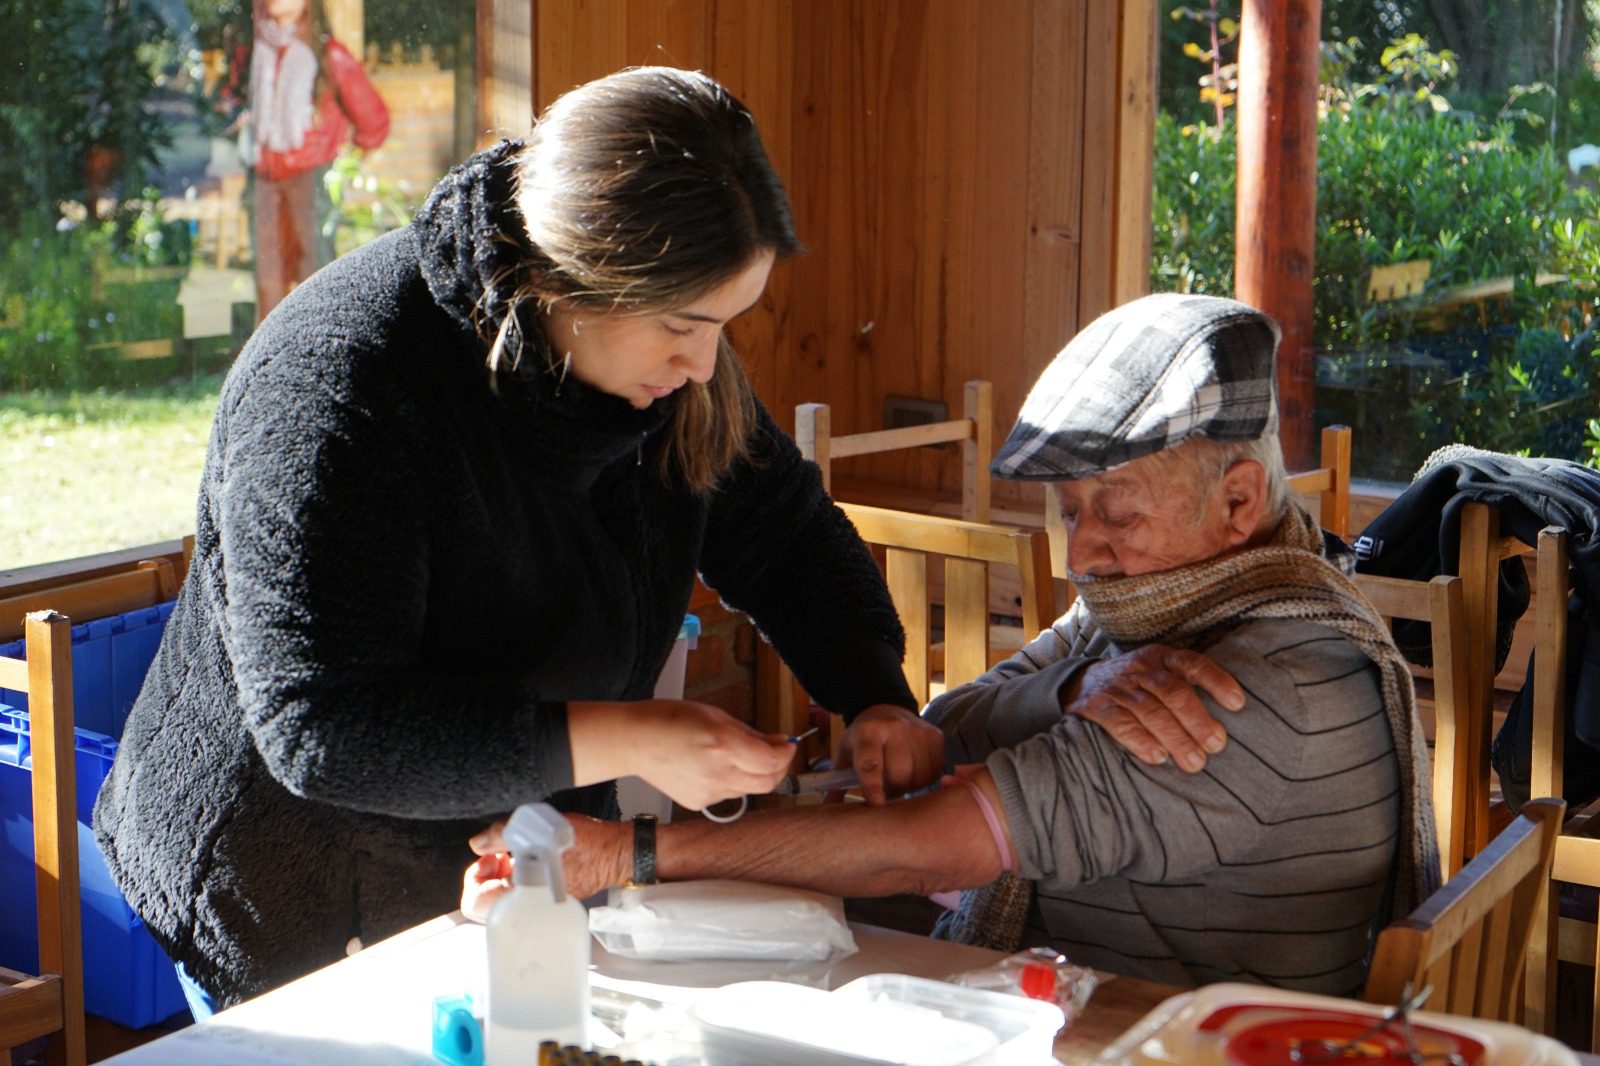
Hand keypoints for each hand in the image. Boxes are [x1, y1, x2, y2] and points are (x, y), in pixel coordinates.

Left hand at [462, 815, 631, 920]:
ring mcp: (539, 907)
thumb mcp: (541, 830)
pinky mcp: (547, 901)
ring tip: (514, 853)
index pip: (474, 904)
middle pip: (486, 901)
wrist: (619, 852)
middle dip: (487, 874)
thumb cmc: (587, 842)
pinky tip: (528, 859)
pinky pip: (520, 895)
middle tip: (499, 854)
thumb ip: (502, 836)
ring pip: (502, 897)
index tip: (487, 858)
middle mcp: (531, 909)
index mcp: (525, 897)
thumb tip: (477, 844)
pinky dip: (517, 878)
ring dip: (501, 875)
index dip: (474, 878)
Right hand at [570, 699, 794, 812]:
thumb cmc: (669, 720)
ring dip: (753, 774)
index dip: (786, 753)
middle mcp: (718, 773)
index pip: (771, 761)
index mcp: (724, 745)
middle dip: (778, 768)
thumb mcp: (716, 715)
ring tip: (735, 756)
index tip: (787, 745)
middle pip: (767, 783)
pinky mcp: (697, 803)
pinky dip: (730, 782)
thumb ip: (750, 733)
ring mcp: (708, 792)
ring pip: (748, 790)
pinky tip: (712, 767)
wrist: (634, 741)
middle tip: (776, 754)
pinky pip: (727, 796)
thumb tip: (777, 743)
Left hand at [836, 704, 945, 804]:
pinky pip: (935, 771)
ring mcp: (918, 731)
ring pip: (919, 777)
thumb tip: (829, 806)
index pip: (871, 763)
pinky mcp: (936, 736)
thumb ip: (837, 780)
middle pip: (899, 775)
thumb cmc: (864, 739)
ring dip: (910, 786)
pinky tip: (914, 771)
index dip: (873, 786)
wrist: (887, 710)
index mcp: (868, 731)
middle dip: (893, 790)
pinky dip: (924, 779)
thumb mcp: (846, 753)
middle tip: (886, 789)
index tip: (877, 804)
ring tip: (900, 777)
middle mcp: (895, 727)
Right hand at [1063, 644, 1244, 771]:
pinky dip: (1140, 741)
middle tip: (1216, 745)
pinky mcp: (1096, 706)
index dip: (1217, 681)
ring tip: (1195, 762)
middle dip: (1197, 720)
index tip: (1238, 704)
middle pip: (1173, 692)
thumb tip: (1230, 718)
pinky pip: (1120, 723)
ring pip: (1150, 711)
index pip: (1193, 664)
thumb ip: (1187, 687)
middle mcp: (1140, 668)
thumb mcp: (1159, 673)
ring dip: (1175, 738)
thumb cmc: (1136, 686)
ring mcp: (1117, 687)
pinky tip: (1157, 757)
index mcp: (1161, 657)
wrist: (1079, 683)